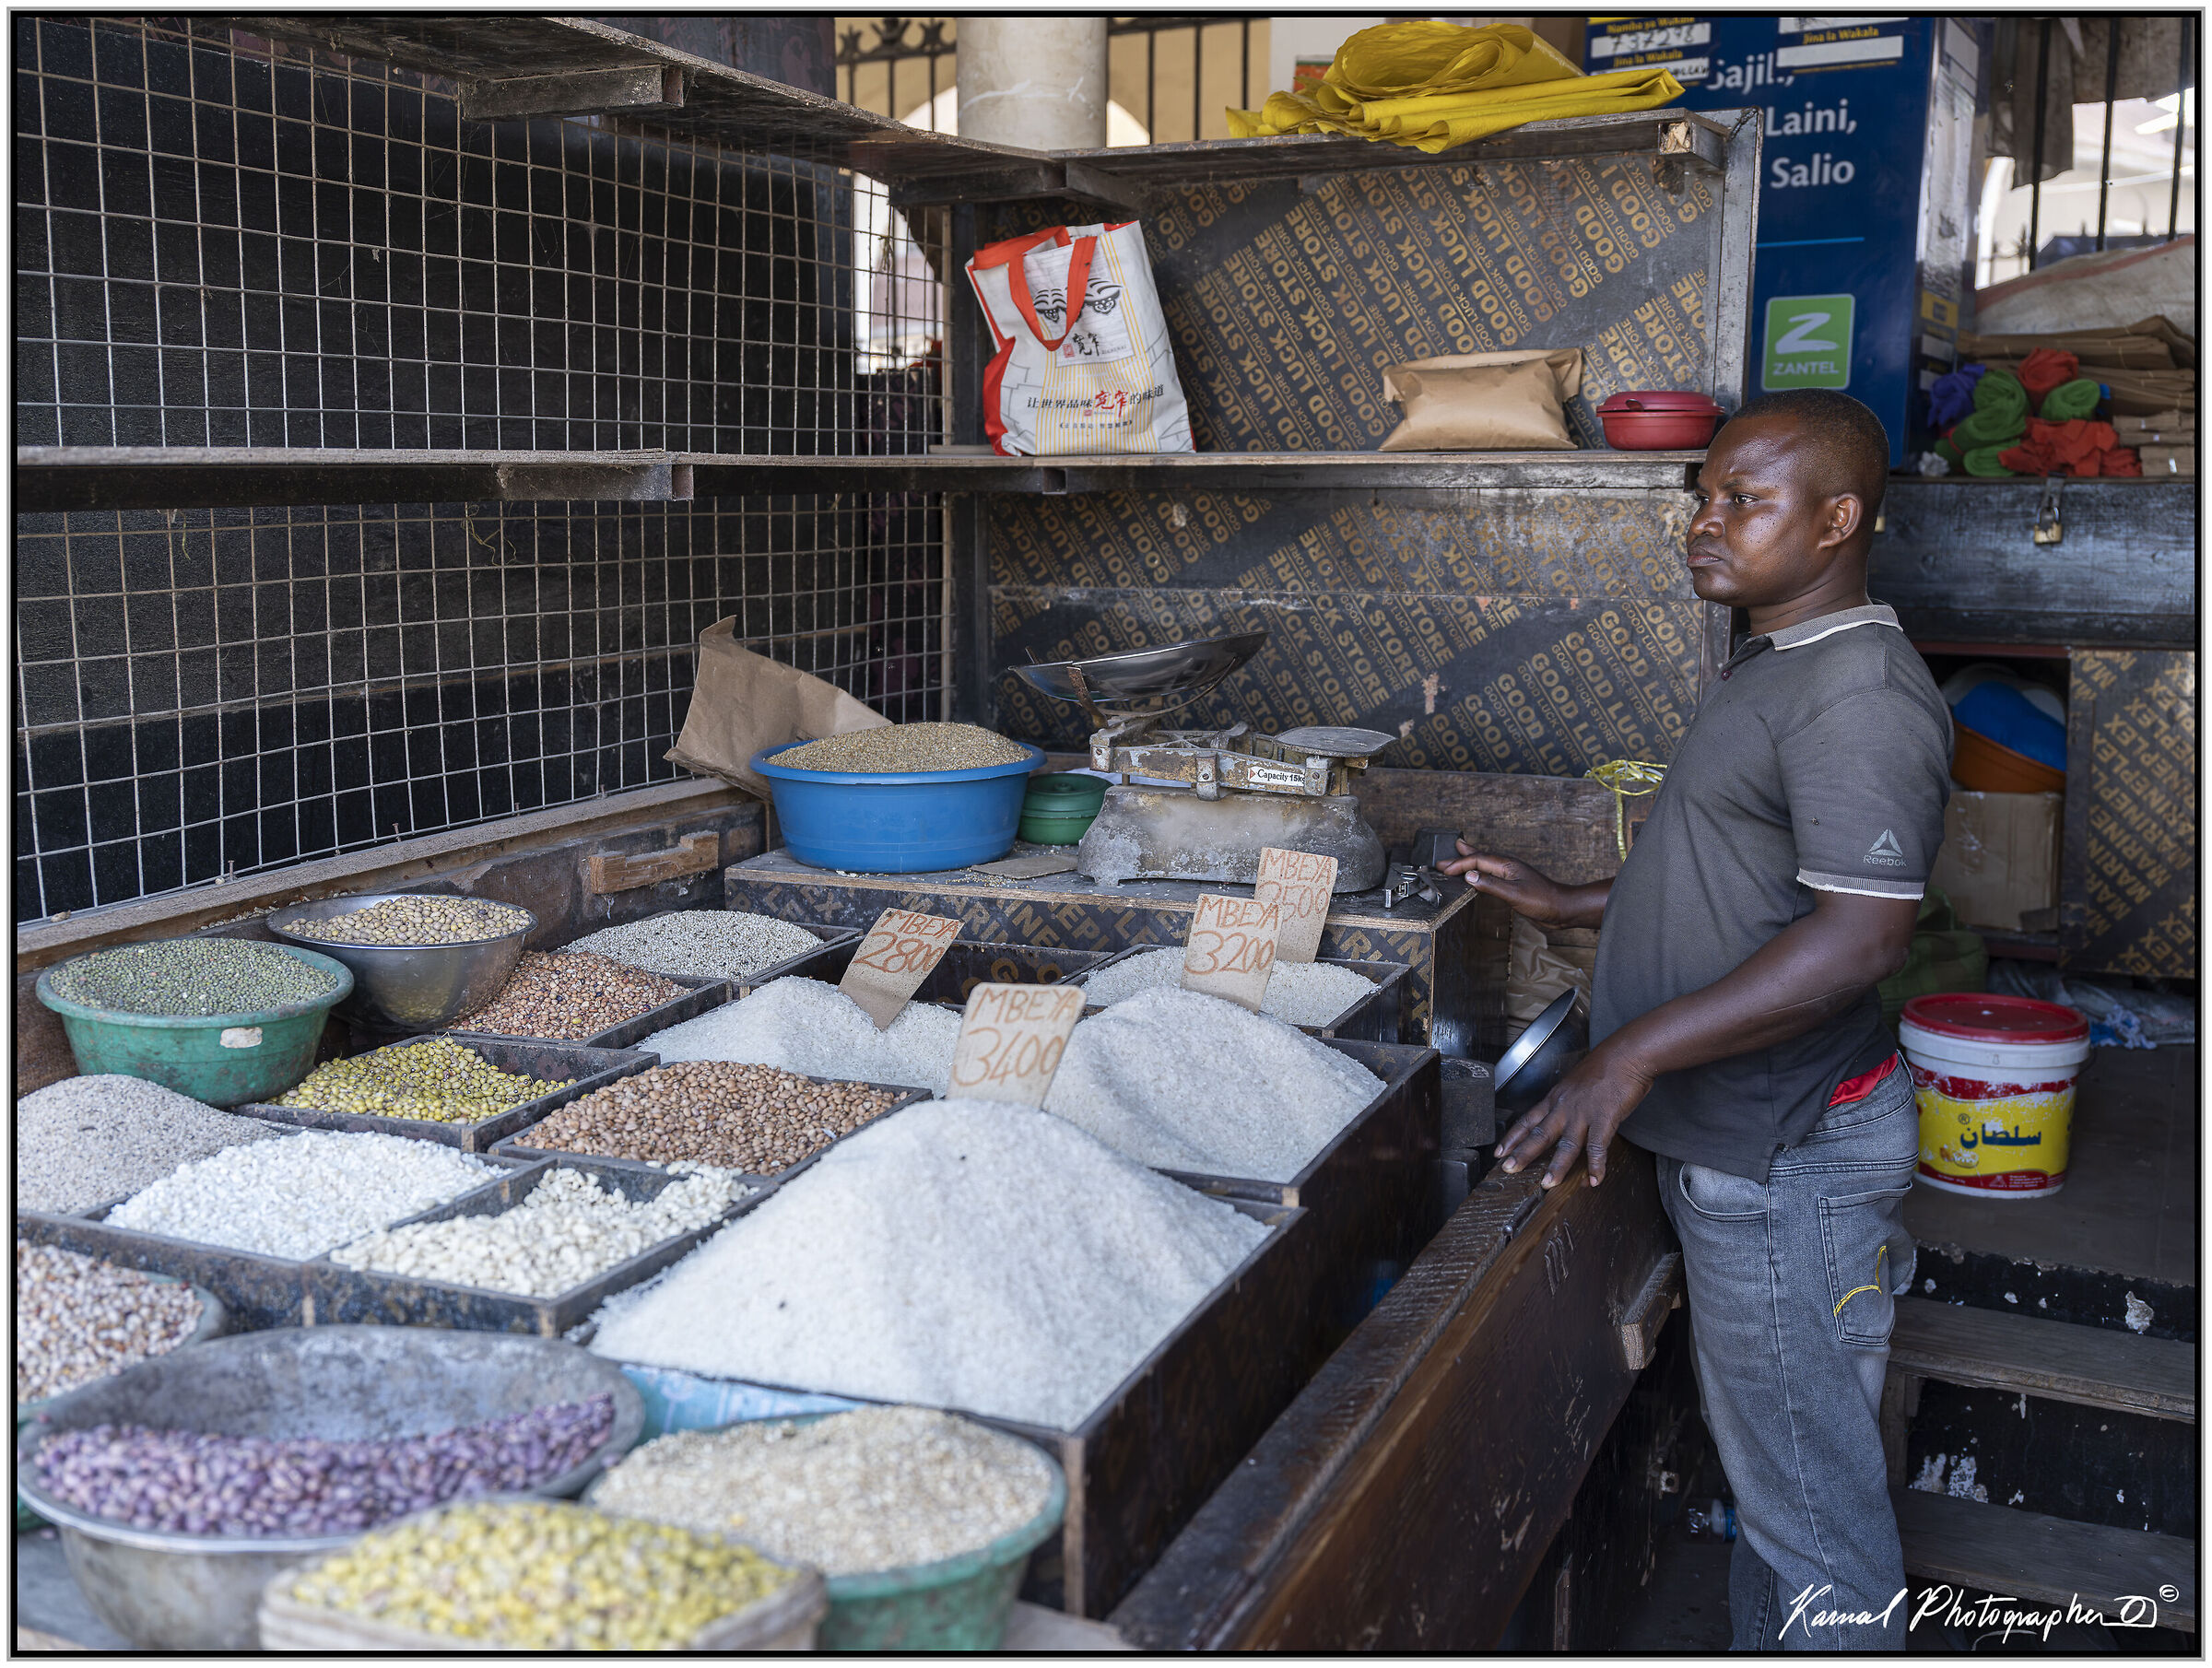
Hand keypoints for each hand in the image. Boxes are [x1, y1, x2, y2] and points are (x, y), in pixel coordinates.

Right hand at [1436, 845, 1576, 924]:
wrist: (1563, 909)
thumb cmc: (1543, 901)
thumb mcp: (1514, 894)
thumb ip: (1491, 884)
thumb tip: (1469, 875)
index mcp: (1507, 865)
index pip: (1478, 860)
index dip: (1459, 864)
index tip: (1444, 870)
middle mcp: (1508, 867)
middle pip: (1480, 857)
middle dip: (1461, 857)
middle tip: (1443, 859)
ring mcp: (1511, 875)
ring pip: (1486, 864)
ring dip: (1470, 861)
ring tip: (1459, 854)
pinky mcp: (1514, 885)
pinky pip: (1491, 874)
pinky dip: (1480, 872)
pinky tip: (1479, 876)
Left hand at [1495, 1042, 1654, 1188]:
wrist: (1626, 1054)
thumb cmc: (1604, 1067)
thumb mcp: (1576, 1083)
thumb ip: (1568, 1101)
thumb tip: (1566, 1117)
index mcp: (1556, 1098)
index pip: (1527, 1120)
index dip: (1512, 1137)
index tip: (1499, 1151)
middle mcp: (1564, 1107)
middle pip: (1539, 1134)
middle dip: (1522, 1154)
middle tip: (1508, 1169)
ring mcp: (1584, 1113)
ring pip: (1566, 1145)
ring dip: (1557, 1167)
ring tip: (1548, 1184)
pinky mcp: (1604, 1118)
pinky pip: (1597, 1146)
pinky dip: (1597, 1166)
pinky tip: (1594, 1180)